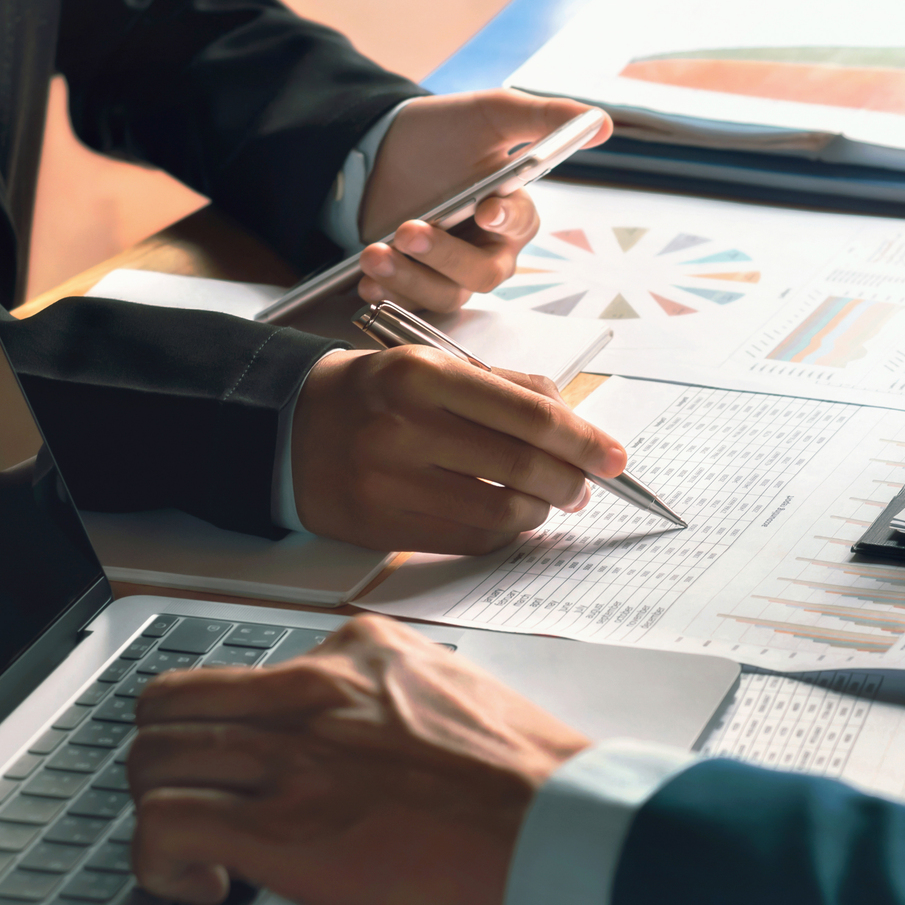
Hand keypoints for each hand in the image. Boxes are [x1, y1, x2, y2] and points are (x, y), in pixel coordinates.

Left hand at [128, 616, 590, 904]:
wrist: (565, 836)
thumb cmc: (540, 789)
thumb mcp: (467, 704)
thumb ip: (408, 705)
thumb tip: (387, 746)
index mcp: (366, 653)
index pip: (248, 669)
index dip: (230, 726)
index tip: (247, 762)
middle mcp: (315, 691)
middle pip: (172, 703)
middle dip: (170, 760)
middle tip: (200, 803)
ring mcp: (292, 758)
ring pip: (151, 759)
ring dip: (159, 810)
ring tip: (195, 853)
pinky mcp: (277, 830)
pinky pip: (161, 827)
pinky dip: (158, 863)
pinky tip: (199, 886)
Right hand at [290, 344, 626, 553]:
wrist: (288, 428)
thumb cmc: (376, 394)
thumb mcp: (433, 365)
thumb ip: (507, 387)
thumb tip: (577, 422)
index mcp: (422, 375)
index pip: (528, 414)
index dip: (583, 440)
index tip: (616, 458)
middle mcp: (403, 427)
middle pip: (522, 466)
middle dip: (572, 481)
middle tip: (586, 485)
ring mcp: (390, 482)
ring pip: (502, 510)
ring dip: (541, 510)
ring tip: (548, 499)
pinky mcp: (384, 526)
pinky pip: (470, 539)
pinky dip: (505, 531)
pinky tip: (509, 516)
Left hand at [356, 90, 610, 312]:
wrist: (378, 150)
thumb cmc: (442, 134)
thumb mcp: (491, 114)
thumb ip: (544, 117)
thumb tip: (602, 122)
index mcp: (514, 213)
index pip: (521, 224)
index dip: (506, 219)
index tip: (485, 207)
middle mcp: (489, 251)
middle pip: (481, 273)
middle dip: (444, 255)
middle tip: (407, 230)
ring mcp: (451, 273)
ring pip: (446, 295)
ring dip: (409, 278)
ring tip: (374, 253)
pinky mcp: (416, 286)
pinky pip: (411, 305)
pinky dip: (389, 294)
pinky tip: (367, 280)